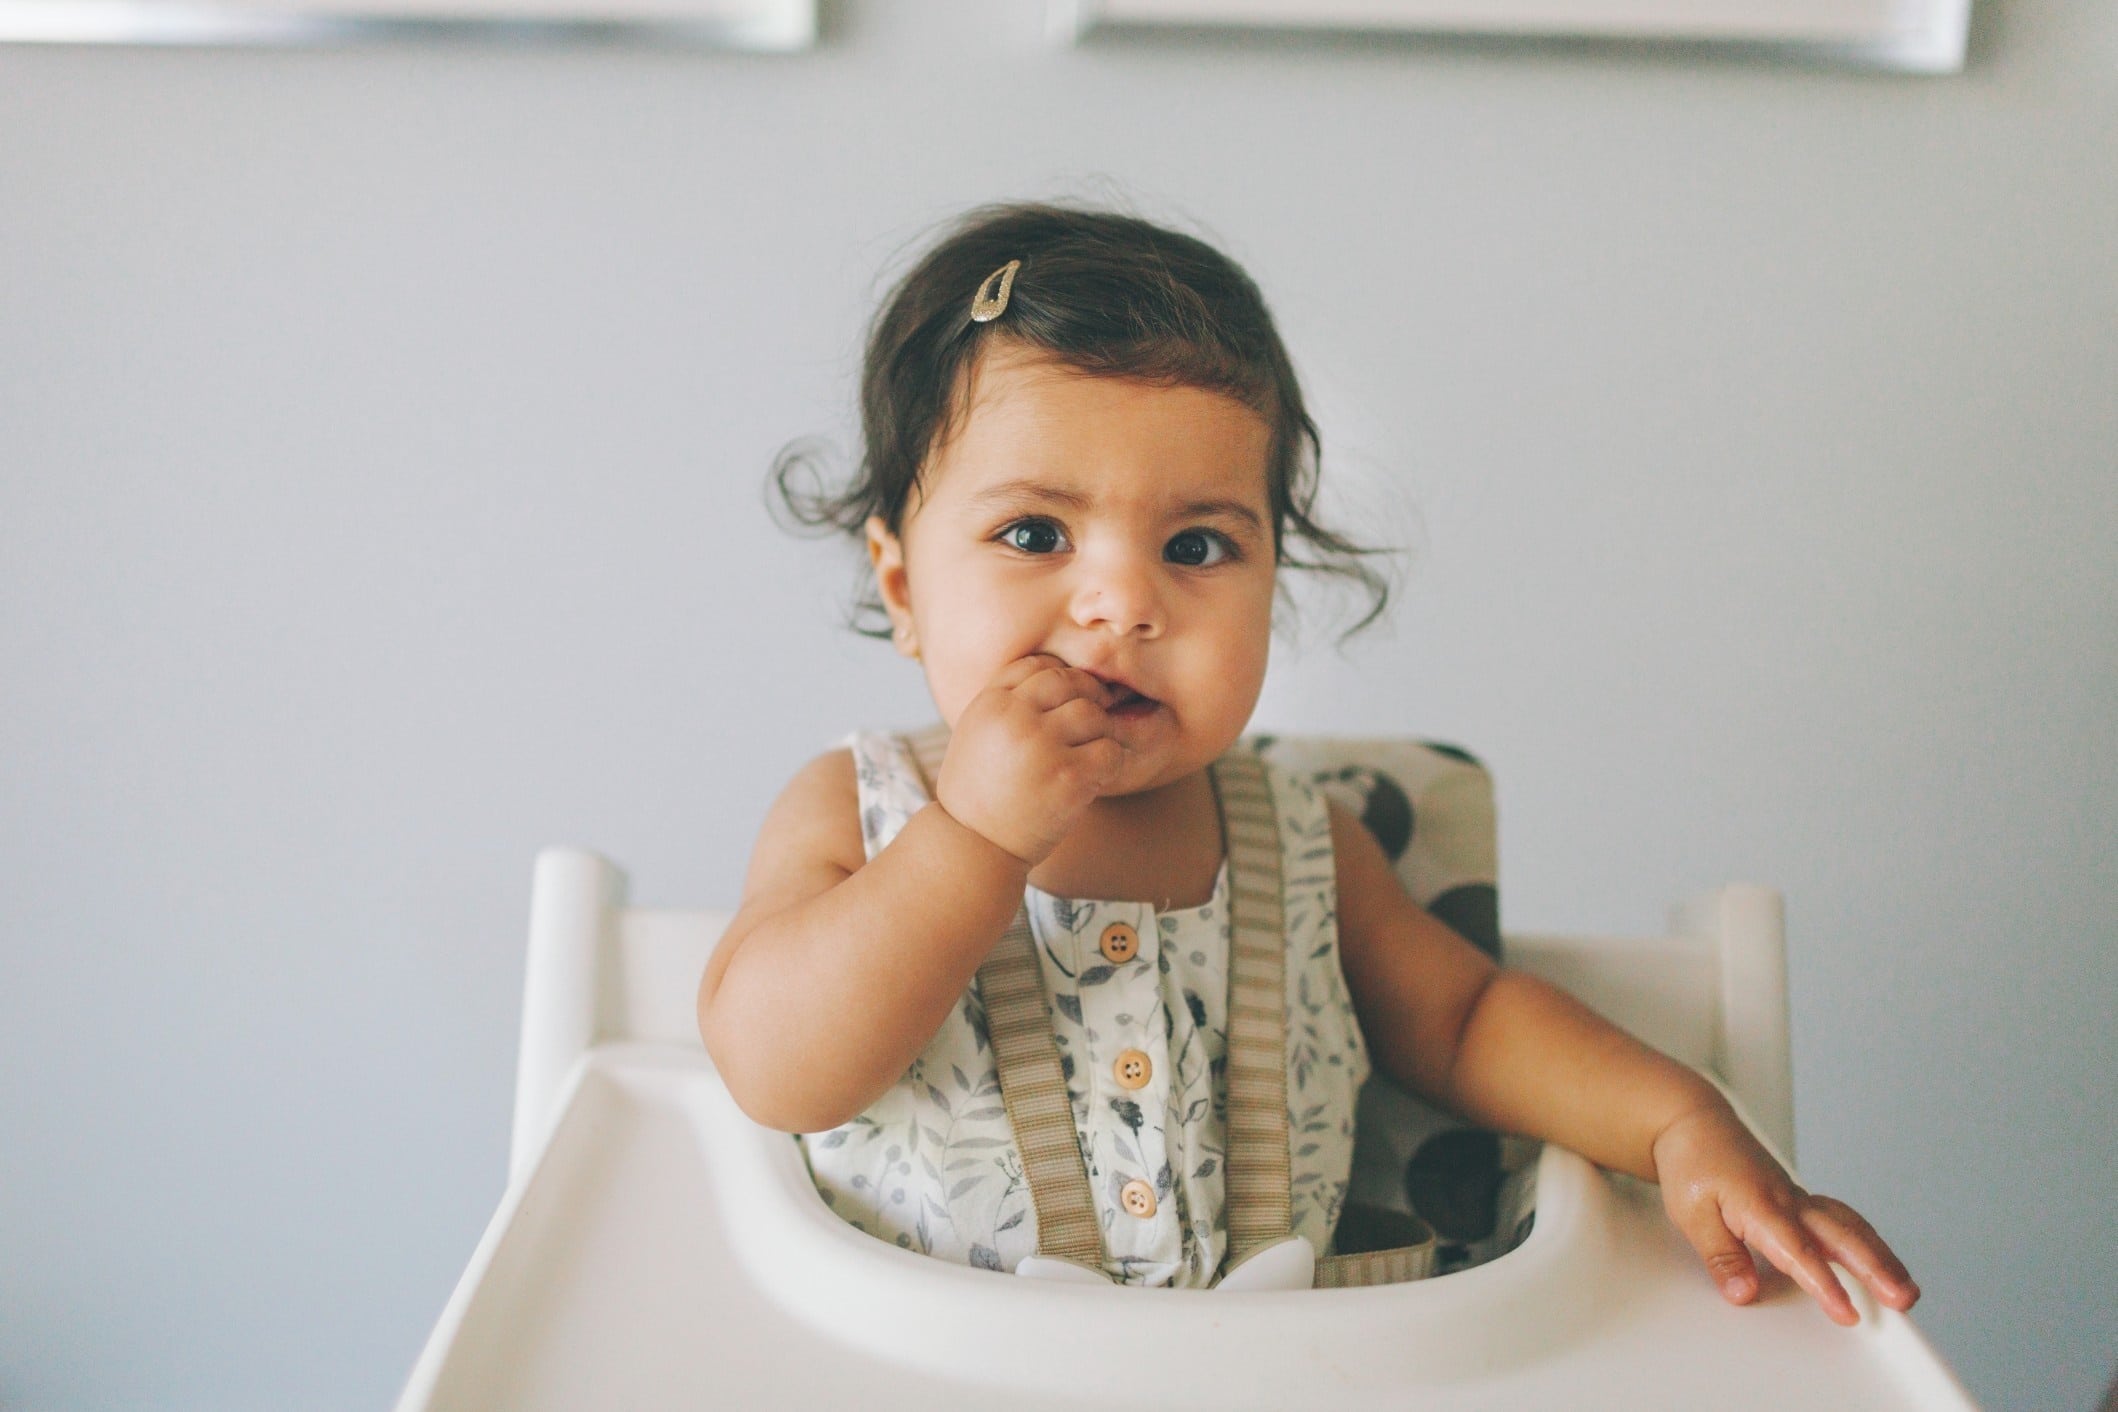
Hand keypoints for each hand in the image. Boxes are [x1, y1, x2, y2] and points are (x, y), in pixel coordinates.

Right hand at [935, 654, 1125, 866]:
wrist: (974, 845)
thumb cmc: (980, 791)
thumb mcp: (978, 733)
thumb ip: (1010, 702)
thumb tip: (1063, 674)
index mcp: (990, 702)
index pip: (1038, 665)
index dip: (1060, 679)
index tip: (1066, 703)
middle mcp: (1014, 717)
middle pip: (1069, 682)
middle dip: (1086, 699)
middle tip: (1089, 725)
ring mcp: (1042, 745)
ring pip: (1093, 713)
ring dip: (1098, 733)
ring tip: (1086, 755)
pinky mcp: (1068, 776)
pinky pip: (1110, 750)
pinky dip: (1111, 762)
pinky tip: (1095, 776)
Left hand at [1651, 1102, 1919, 1325]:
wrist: (1694, 1123)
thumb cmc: (1693, 1162)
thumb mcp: (1691, 1214)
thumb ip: (1721, 1256)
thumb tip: (1743, 1292)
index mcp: (1763, 1205)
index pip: (1799, 1252)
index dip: (1825, 1285)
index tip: (1846, 1312)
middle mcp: (1789, 1200)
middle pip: (1841, 1236)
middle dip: (1876, 1269)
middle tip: (1903, 1300)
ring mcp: (1798, 1198)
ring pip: (1849, 1226)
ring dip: (1881, 1256)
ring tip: (1905, 1288)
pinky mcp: (1799, 1199)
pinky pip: (1841, 1218)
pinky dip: (1865, 1239)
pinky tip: (1878, 1258)